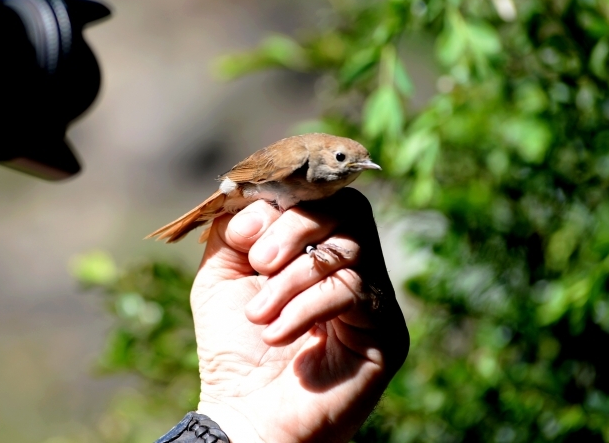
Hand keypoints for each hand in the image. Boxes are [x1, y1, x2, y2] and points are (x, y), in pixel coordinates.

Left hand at [192, 187, 409, 442]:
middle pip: (346, 207)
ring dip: (291, 279)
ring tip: (259, 315)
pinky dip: (306, 306)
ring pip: (347, 250)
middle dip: (294, 227)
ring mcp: (375, 297)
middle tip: (259, 264)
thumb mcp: (221, 274)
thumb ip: (234, 228)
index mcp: (318, 247)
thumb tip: (252, 200)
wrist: (247, 413)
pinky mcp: (388, 330)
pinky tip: (278, 332)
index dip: (283, 203)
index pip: (321, 195)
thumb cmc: (235, 347)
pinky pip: (354, 290)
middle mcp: (354, 266)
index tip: (244, 236)